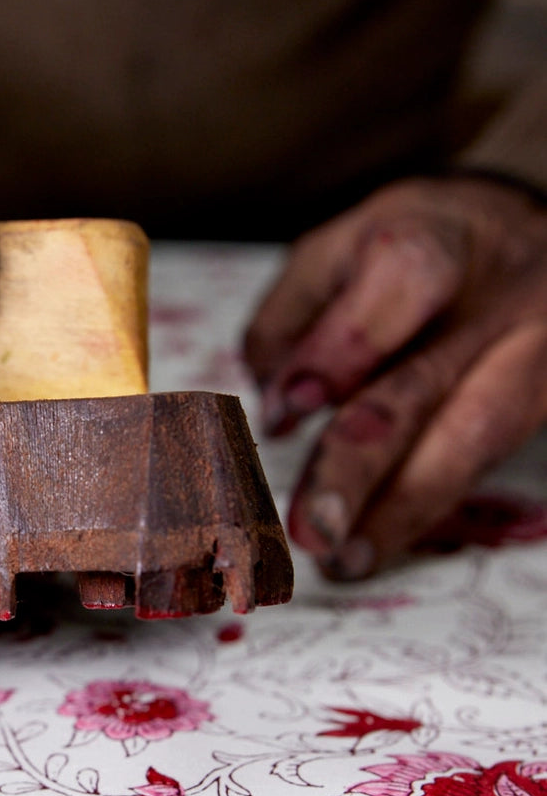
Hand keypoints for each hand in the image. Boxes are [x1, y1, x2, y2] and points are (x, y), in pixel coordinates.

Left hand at [243, 176, 546, 577]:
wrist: (522, 234)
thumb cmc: (415, 243)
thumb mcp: (339, 248)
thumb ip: (293, 316)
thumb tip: (275, 399)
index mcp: (438, 241)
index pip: (401, 281)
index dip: (340, 347)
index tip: (288, 405)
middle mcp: (497, 302)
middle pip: (430, 386)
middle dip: (362, 467)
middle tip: (312, 529)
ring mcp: (532, 358)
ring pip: (471, 444)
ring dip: (399, 515)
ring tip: (342, 561)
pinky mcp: (544, 404)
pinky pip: (481, 467)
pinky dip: (421, 511)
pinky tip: (375, 544)